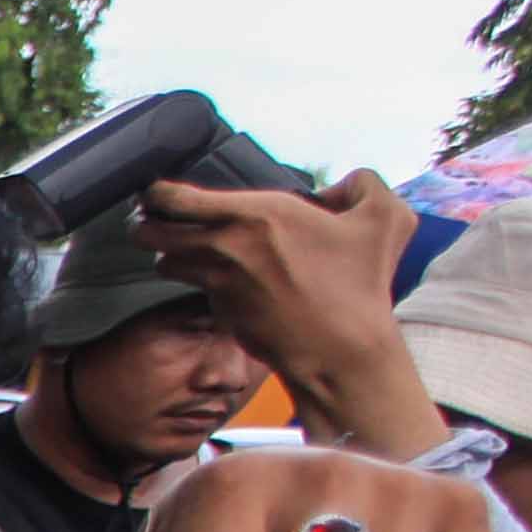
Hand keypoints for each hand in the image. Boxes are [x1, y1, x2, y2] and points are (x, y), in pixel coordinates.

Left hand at [141, 169, 429, 448]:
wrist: (343, 348)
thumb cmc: (362, 284)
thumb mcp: (386, 215)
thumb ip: (361, 183)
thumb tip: (332, 190)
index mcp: (257, 214)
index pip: (179, 198)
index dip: (158, 192)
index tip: (154, 191)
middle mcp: (226, 248)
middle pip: (153, 232)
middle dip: (145, 222)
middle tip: (150, 217)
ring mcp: (218, 284)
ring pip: (166, 263)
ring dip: (169, 254)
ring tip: (182, 247)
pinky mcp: (220, 312)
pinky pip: (198, 290)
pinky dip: (203, 282)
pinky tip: (225, 278)